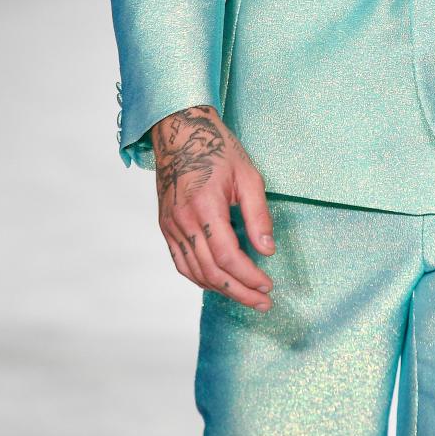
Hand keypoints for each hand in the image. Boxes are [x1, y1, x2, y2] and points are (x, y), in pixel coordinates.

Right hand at [152, 104, 275, 310]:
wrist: (180, 133)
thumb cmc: (217, 149)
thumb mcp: (248, 175)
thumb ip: (258, 214)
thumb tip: (268, 250)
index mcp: (205, 206)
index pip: (228, 256)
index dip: (249, 276)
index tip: (268, 286)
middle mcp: (183, 221)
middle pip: (211, 271)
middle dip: (240, 291)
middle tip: (263, 302)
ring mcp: (170, 226)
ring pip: (194, 273)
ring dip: (221, 290)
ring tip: (246, 296)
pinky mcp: (166, 227)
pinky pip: (181, 263)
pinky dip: (201, 279)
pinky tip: (219, 282)